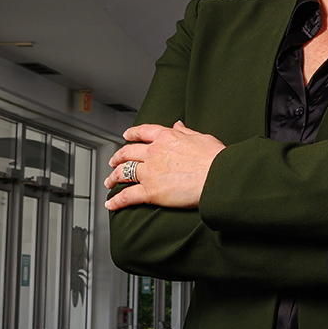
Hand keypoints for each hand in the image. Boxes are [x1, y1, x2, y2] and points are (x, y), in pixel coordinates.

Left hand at [104, 122, 225, 210]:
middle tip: (113, 162)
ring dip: (113, 177)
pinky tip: (111, 204)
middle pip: (127, 153)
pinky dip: (116, 201)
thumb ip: (186, 131)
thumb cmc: (216, 159)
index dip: (132, 133)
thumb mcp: (202, 138)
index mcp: (167, 137)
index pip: (143, 132)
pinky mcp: (150, 191)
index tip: (126, 135)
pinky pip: (127, 196)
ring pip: (123, 173)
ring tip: (109, 182)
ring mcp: (150, 172)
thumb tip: (178, 124)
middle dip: (117, 157)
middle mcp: (154, 152)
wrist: (218, 177)